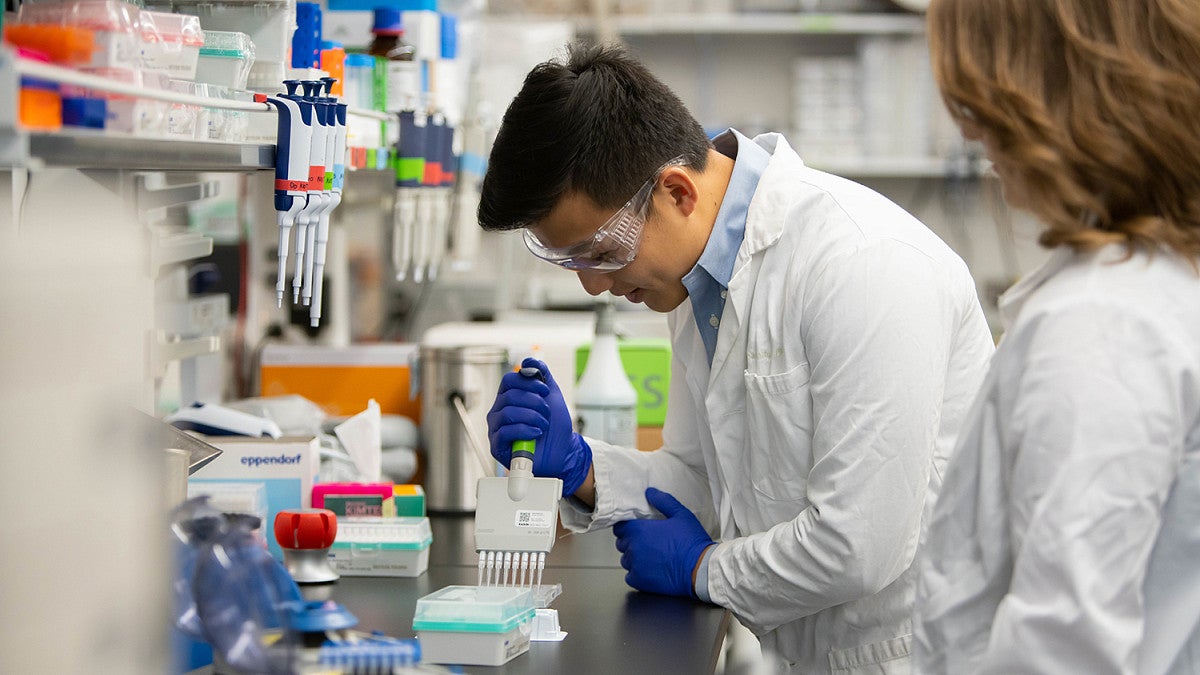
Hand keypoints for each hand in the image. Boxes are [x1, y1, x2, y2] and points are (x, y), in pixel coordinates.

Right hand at [487, 357, 592, 496]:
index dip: (528, 383)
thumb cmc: (554, 426)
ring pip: (508, 413)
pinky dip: (525, 431)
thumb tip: (529, 359)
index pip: (509, 380)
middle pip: (510, 396)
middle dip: (534, 403)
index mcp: (509, 398)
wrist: (562, 452)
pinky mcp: (497, 446)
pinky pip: (505, 432)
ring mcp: (496, 428)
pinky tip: (536, 434)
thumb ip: (542, 375)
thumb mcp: (552, 395)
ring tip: (543, 425)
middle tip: (547, 412)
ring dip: (532, 418)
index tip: (545, 391)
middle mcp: (499, 411)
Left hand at [613, 488, 715, 597]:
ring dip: (634, 557)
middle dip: (631, 541)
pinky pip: (630, 576)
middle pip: (622, 543)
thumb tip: (650, 492)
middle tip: (648, 541)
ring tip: (651, 556)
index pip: (619, 527)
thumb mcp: (681, 514)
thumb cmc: (691, 542)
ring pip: (626, 560)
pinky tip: (651, 569)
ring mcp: (635, 566)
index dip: (627, 527)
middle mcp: (633, 548)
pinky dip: (637, 573)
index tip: (636, 528)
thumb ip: (663, 501)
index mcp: (639, 530)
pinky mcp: (640, 581)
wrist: (701, 569)